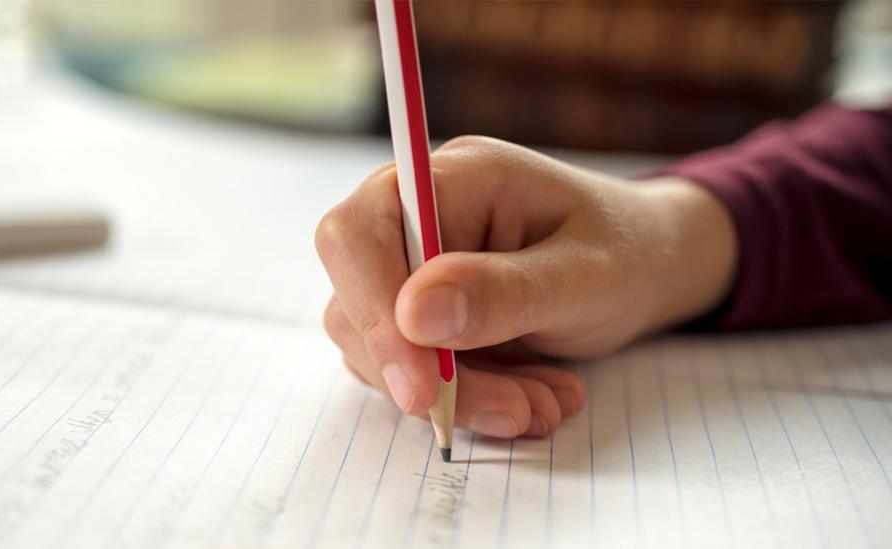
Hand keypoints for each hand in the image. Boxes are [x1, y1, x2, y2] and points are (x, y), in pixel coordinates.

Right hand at [315, 136, 735, 437]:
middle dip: (431, 375)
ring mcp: (415, 268)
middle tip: (516, 412)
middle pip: (360, 304)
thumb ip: (505, 290)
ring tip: (544, 403)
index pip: (358, 235)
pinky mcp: (422, 315)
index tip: (424, 389)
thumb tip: (414, 315)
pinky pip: (414, 371)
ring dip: (461, 397)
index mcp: (452, 179)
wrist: (649, 266)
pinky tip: (531, 396)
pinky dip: (469, 401)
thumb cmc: (627, 251)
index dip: (373, 311)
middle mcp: (416, 219)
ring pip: (384, 351)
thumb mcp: (586, 274)